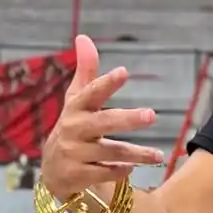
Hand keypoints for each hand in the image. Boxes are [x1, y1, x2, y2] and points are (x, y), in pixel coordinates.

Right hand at [40, 34, 164, 200]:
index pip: (91, 92)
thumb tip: (84, 37)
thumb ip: (86, 72)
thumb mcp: (76, 101)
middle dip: (128, 119)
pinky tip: (132, 169)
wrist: (53, 172)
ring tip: (159, 156)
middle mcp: (74, 129)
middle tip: (152, 114)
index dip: (106, 83)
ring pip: (110, 152)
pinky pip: (105, 173)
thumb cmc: (73, 129)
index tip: (124, 72)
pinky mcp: (77, 176)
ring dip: (136, 154)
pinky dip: (120, 171)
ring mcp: (75, 154)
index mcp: (76, 108)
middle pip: (104, 123)